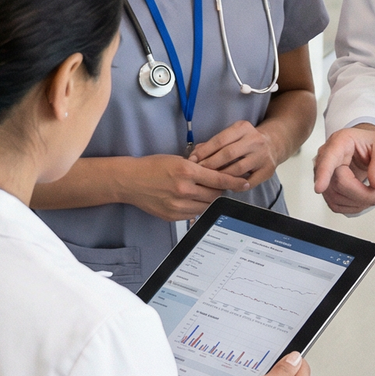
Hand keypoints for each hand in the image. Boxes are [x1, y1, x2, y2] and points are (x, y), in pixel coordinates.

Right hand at [125, 154, 247, 222]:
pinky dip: (197, 207)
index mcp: (186, 171)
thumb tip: (216, 175)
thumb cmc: (152, 166)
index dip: (234, 181)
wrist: (130, 181)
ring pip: (206, 206)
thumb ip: (198, 168)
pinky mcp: (173, 216)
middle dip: (221, 190)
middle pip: (215, 194)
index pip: (218, 179)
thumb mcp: (177, 159)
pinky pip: (194, 214)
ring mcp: (178, 205)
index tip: (243, 183)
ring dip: (210, 199)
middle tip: (222, 186)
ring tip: (206, 192)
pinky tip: (193, 199)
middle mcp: (183, 190)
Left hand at [190, 121, 278, 185]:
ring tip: (210, 181)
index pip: (220, 140)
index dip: (204, 151)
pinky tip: (227, 186)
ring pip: (238, 169)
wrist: (273, 144)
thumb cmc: (245, 141)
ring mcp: (263, 155)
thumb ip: (212, 144)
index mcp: (243, 128)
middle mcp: (254, 140)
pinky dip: (236, 186)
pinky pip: (249, 182)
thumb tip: (194, 155)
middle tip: (198, 172)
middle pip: (228, 154)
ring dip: (222, 177)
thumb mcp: (231, 136)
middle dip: (210, 164)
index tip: (192, 160)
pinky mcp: (268, 170)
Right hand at [313, 124, 374, 213]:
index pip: (328, 159)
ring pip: (335, 198)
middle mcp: (327, 157)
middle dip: (362, 195)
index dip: (323, 174)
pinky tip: (363, 199)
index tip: (319, 188)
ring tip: (374, 195)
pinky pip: (335, 204)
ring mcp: (324, 174)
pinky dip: (352, 207)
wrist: (364, 147)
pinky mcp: (327, 188)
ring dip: (358, 203)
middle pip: (338, 184)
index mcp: (340, 142)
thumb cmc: (371, 144)